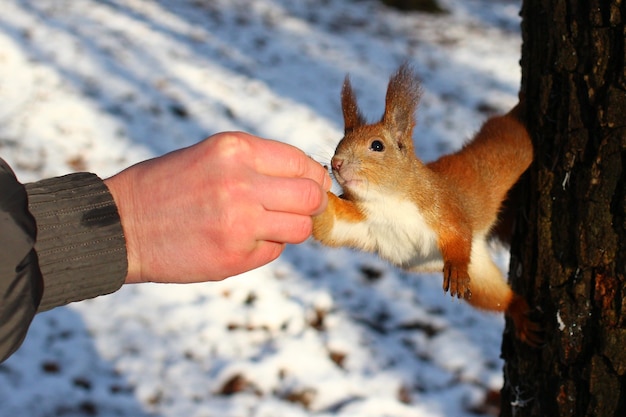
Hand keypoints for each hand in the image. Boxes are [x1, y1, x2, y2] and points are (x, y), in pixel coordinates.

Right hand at [104, 131, 330, 283]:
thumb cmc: (167, 186)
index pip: (302, 162)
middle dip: (313, 204)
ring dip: (291, 227)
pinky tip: (239, 240)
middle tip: (301, 209)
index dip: (313, 177)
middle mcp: (241, 182)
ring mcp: (239, 222)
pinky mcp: (234, 256)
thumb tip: (309, 180)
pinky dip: (266, 246)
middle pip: (311, 196)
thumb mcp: (211, 155)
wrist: (120, 225)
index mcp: (235, 149)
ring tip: (266, 225)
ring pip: (300, 227)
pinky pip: (275, 250)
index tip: (311, 185)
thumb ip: (259, 164)